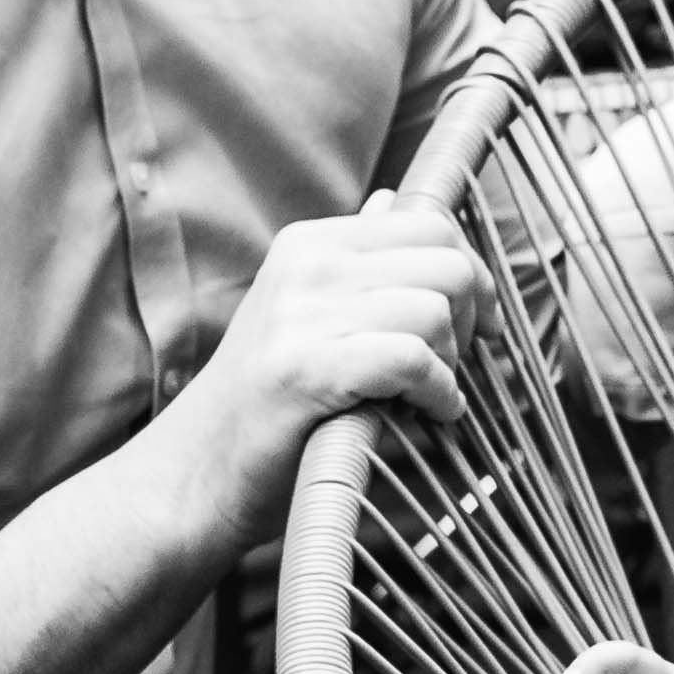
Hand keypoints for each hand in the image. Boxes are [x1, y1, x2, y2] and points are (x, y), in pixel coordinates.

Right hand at [187, 186, 477, 521]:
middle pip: (446, 263)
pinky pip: (412, 359)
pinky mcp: (306, 368)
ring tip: (429, 396)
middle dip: (470, 317)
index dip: (473, 276)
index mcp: (310, 243)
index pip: (431, 225)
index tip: (478, 325)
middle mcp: (306, 265)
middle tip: (454, 364)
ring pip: (435, 311)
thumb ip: (355, 263)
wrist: (195, 472)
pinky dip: (438, 392)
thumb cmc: (267, 405)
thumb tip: (390, 202)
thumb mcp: (305, 314)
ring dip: (452, 363)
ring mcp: (302, 314)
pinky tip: (430, 414)